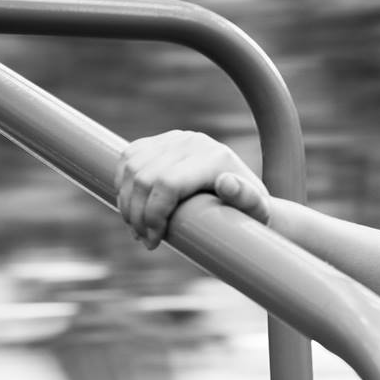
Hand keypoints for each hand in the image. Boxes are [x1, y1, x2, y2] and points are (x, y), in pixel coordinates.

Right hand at [114, 130, 270, 249]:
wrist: (244, 195)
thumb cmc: (250, 212)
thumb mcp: (257, 212)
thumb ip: (248, 200)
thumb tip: (226, 182)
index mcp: (215, 158)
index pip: (168, 184)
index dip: (153, 215)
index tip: (154, 241)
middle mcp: (193, 142)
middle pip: (145, 177)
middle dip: (137, 214)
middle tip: (143, 239)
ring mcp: (175, 138)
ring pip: (132, 167)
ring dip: (126, 201)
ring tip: (136, 228)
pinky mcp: (160, 140)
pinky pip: (129, 157)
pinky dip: (122, 182)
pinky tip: (129, 205)